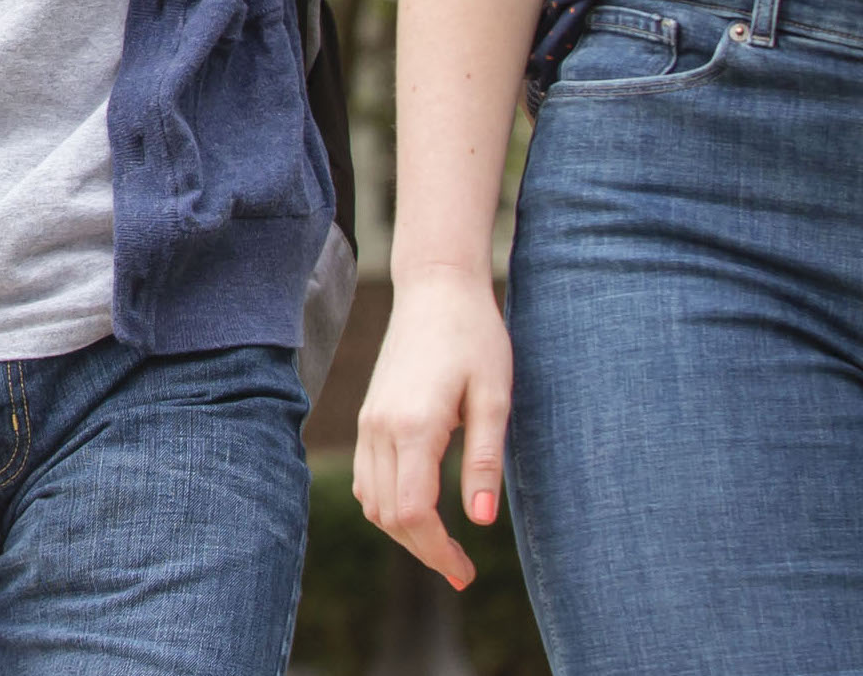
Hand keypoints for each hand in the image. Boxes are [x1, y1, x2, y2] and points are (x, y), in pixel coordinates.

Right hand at [351, 273, 511, 589]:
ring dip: (403, 531)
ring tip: (443, 545)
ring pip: (372, 501)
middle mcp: (380, 429)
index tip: (465, 574)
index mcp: (413, 427)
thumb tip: (480, 521)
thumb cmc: (476, 338)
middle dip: (423, 550)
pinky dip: (388, 505)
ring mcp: (368, 422)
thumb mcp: (495, 399)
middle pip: (389, 515)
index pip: (413, 513)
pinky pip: (367, 478)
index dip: (438, 552)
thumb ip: (485, 462)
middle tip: (461, 570)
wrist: (437, 289)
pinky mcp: (368, 416)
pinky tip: (420, 508)